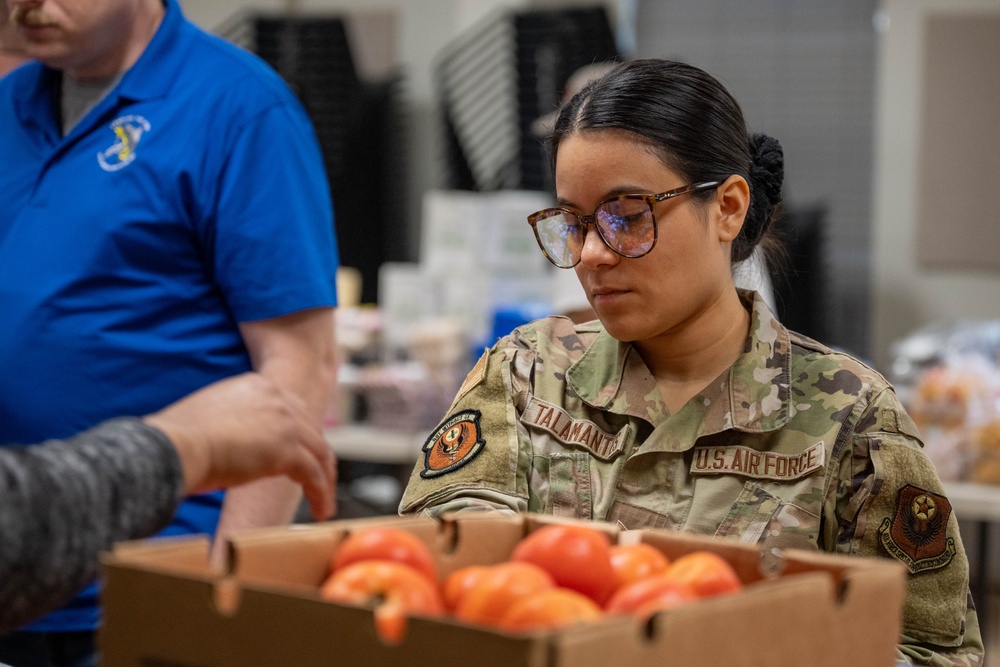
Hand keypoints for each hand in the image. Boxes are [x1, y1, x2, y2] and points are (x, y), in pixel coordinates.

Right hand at [144, 373, 335, 520]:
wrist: (174, 446)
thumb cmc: (176, 440)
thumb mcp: (210, 418)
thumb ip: (232, 424)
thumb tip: (233, 444)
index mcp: (255, 385)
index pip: (290, 409)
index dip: (300, 433)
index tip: (302, 453)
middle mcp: (275, 397)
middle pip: (310, 428)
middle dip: (317, 456)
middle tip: (319, 479)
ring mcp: (284, 421)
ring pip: (318, 452)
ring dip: (324, 478)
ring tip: (323, 502)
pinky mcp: (287, 449)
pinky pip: (314, 474)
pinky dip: (320, 493)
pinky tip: (320, 510)